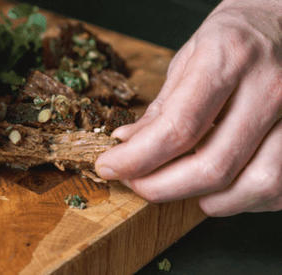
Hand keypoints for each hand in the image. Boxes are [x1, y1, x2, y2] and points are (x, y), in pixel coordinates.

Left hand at [96, 0, 281, 215]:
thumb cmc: (234, 36)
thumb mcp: (188, 57)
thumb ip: (161, 106)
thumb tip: (126, 143)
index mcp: (227, 59)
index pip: (177, 127)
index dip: (136, 159)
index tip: (109, 168)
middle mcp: (268, 87)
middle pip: (212, 165)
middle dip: (162, 187)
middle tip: (137, 183)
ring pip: (254, 184)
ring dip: (207, 199)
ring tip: (179, 187)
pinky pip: (278, 187)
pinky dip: (242, 199)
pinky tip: (219, 186)